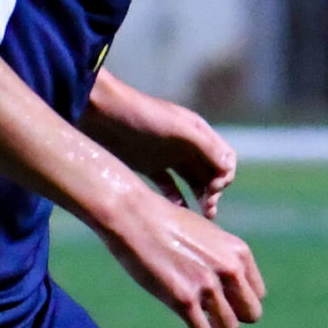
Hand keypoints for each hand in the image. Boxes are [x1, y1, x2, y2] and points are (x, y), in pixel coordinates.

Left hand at [82, 74, 236, 216]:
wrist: (98, 111)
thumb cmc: (140, 116)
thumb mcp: (176, 127)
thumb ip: (205, 146)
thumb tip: (228, 169)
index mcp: (198, 132)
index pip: (225, 159)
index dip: (224, 177)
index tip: (212, 191)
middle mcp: (186, 144)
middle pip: (211, 173)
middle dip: (214, 192)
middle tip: (208, 211)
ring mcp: (167, 155)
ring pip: (192, 181)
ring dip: (200, 197)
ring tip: (201, 216)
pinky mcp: (149, 165)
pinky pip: (169, 186)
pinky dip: (176, 199)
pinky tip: (177, 212)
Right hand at [101, 185, 264, 327]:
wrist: (134, 217)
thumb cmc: (164, 223)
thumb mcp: (206, 234)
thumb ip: (222, 258)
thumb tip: (226, 283)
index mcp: (239, 252)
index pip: (258, 294)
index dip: (241, 302)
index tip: (226, 304)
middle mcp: (229, 269)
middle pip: (251, 314)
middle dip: (235, 318)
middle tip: (216, 318)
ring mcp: (207, 285)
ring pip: (229, 327)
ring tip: (204, 327)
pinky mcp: (184, 300)